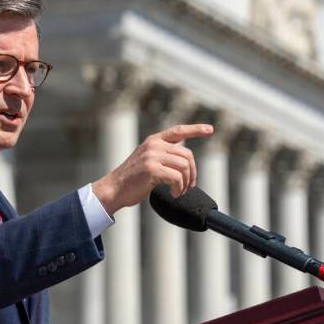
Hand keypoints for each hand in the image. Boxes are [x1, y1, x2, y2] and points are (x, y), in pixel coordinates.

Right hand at [92, 123, 213, 215]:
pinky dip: (179, 188)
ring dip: (186, 182)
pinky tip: (174, 194)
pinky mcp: (152, 169)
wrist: (113, 189)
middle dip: (192, 172)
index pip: (178, 131)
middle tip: (188, 186)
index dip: (195, 130)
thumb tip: (186, 163)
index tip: (210, 130)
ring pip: (184, 166)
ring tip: (179, 191)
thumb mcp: (147, 161)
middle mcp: (154, 145)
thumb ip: (163, 156)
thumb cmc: (131, 180)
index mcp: (153, 141)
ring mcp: (152, 156)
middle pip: (187, 155)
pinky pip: (177, 178)